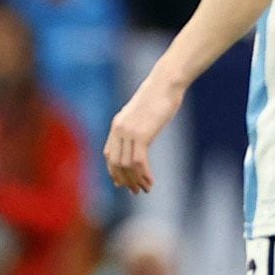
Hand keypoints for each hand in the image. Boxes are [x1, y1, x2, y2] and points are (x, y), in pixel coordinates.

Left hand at [103, 72, 183, 193]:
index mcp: (117, 124)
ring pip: (126, 165)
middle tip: (135, 191)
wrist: (165, 84)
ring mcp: (129, 132)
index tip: (122, 183)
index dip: (114, 171)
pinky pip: (138, 161)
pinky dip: (144, 175)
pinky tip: (151, 181)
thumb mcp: (142, 113)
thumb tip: (139, 139)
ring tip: (145, 189)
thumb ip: (136, 126)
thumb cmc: (158, 96)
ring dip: (136, 180)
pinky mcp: (141, 135)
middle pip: (116, 163)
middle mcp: (119, 129)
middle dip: (125, 180)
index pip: (109, 155)